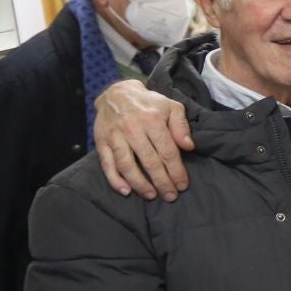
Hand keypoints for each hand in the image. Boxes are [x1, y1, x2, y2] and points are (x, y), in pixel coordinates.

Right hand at [94, 80, 193, 200]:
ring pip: (127, 165)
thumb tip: (189, 146)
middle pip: (149, 161)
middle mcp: (133, 129)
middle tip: (170, 196)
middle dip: (161, 181)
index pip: (167, 151)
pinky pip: (107, 164)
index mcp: (152, 120)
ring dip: (140, 184)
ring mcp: (115, 136)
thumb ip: (181, 126)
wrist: (117, 93)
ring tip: (151, 196)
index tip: (183, 185)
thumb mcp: (171, 106)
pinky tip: (126, 191)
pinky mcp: (101, 142)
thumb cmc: (149, 103)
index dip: (176, 170)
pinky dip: (115, 179)